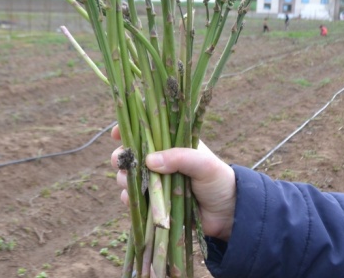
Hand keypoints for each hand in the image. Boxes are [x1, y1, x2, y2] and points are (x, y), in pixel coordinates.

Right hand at [110, 125, 235, 240]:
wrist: (227, 214)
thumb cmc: (219, 181)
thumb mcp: (204, 164)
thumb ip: (179, 158)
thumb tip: (149, 160)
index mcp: (171, 144)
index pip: (145, 130)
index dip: (128, 129)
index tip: (116, 134)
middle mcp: (161, 160)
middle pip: (130, 153)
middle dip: (122, 157)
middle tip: (123, 163)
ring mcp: (156, 181)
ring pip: (128, 176)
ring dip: (125, 179)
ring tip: (134, 184)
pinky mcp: (154, 202)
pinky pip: (133, 199)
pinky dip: (131, 200)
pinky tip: (138, 201)